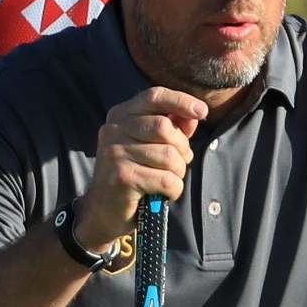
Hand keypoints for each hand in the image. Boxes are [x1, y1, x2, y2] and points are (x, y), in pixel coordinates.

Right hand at [74, 86, 206, 248]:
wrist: (105, 211)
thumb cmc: (135, 174)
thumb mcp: (151, 146)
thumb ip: (172, 128)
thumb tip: (193, 116)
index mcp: (121, 115)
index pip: (154, 96)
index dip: (181, 101)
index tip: (202, 111)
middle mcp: (114, 129)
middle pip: (165, 127)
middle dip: (181, 148)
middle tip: (178, 163)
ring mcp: (114, 152)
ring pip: (169, 156)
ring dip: (178, 172)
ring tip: (167, 180)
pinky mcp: (122, 176)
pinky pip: (166, 179)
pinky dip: (173, 190)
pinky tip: (163, 194)